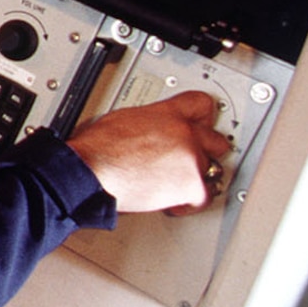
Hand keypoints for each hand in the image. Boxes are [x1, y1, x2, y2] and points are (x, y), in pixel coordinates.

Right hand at [64, 91, 233, 213]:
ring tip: (176, 184)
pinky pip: (205, 196)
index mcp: (166, 113)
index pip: (201, 104)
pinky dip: (190, 202)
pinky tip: (175, 202)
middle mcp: (184, 133)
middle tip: (191, 160)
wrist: (90, 172)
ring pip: (212, 169)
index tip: (203, 125)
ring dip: (195, 177)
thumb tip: (152, 130)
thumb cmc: (96, 149)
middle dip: (204, 151)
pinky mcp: (191, 185)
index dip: (203, 117)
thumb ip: (150, 122)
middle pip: (217, 140)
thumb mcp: (124, 119)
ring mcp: (191, 158)